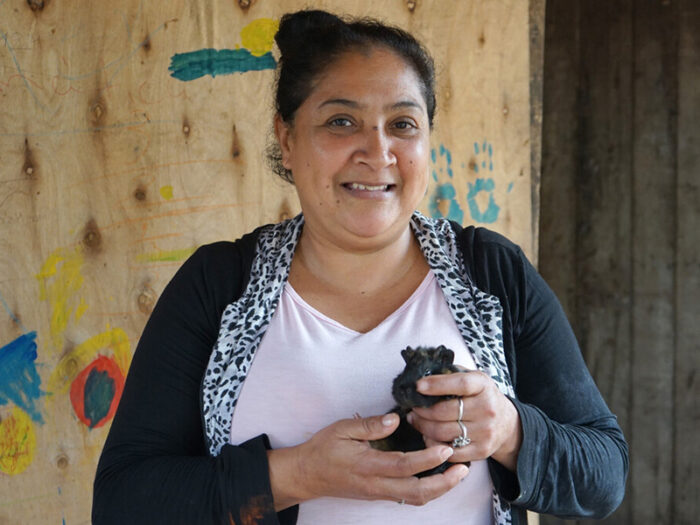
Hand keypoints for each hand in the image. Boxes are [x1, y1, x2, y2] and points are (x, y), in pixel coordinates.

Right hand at [267, 413, 468, 509]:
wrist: (306, 475)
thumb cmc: (323, 449)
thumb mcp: (342, 429)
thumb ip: (370, 425)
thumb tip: (396, 419)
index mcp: (367, 466)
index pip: (403, 465)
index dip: (427, 458)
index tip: (446, 448)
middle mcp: (375, 485)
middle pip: (416, 491)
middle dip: (444, 483)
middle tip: (463, 469)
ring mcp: (378, 493)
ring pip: (415, 498)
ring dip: (439, 489)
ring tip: (458, 474)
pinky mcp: (378, 495)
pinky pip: (408, 497)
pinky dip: (427, 490)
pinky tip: (438, 478)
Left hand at [408, 371, 521, 470]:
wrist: (507, 423)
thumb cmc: (482, 397)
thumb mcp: (474, 379)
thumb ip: (452, 374)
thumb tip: (423, 374)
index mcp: (483, 386)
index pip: (460, 384)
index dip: (437, 385)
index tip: (418, 386)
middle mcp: (487, 408)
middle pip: (444, 411)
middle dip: (422, 410)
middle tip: (412, 408)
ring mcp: (485, 431)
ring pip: (443, 432)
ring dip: (423, 427)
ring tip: (415, 420)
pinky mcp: (482, 450)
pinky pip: (450, 451)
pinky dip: (433, 444)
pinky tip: (427, 436)